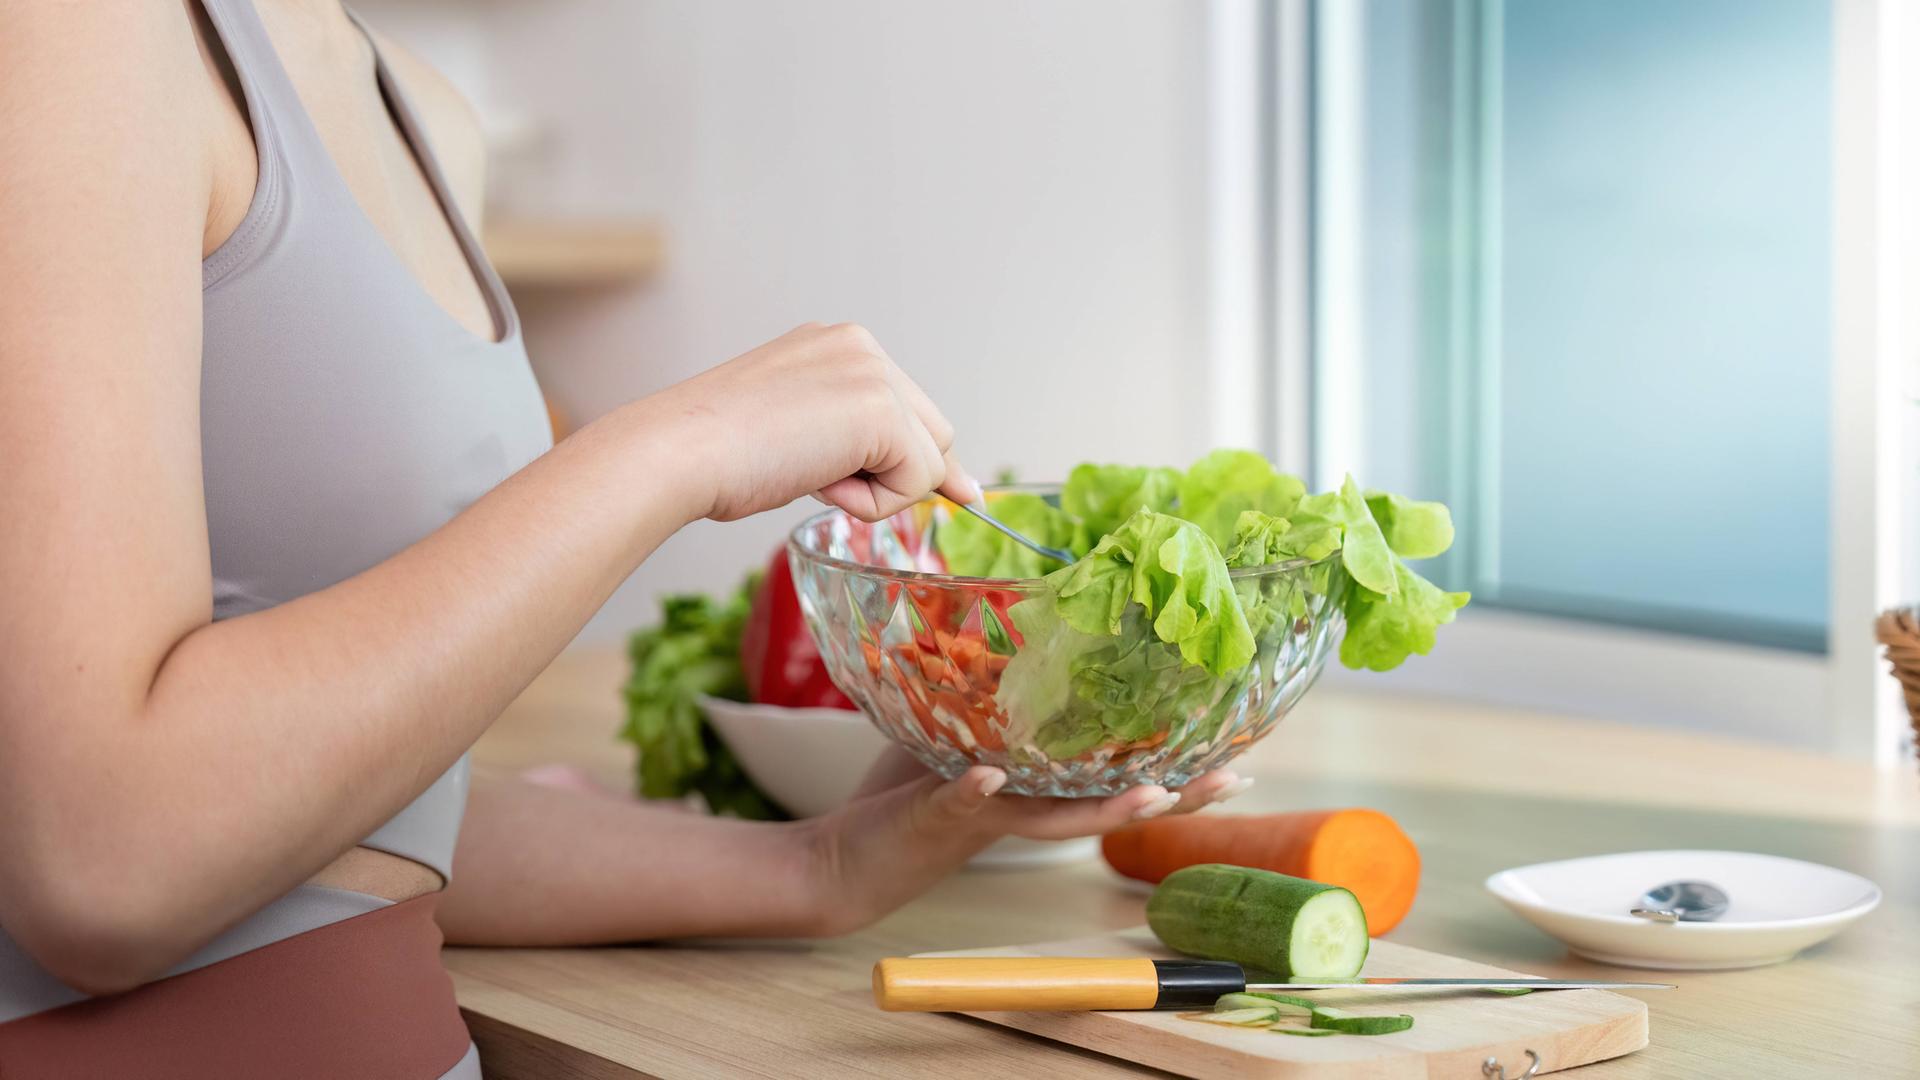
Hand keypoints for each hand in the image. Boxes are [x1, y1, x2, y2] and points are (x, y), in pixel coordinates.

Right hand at [653, 323, 978, 522]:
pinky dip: (872, 503)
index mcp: (837, 344)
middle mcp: (862, 346)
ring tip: (806, 472)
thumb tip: (942, 480)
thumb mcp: (799, 432)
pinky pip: (917, 482)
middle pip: (933, 431)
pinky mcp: (882, 411)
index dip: (903, 457)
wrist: (679, 451)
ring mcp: (874, 373)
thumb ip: (854, 439)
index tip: (904, 485)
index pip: (907, 408)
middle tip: (822, 478)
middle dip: (898, 473)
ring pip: (929, 461)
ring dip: (877, 490)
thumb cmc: (717, 455)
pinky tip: (816, 481)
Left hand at [797, 747, 1251, 935]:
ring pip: (1056, 818)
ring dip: (1105, 809)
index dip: (1176, 770)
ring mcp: (987, 818)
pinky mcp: (936, 818)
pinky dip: (974, 791)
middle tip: (1229, 778)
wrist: (845, 857)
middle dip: (1173, 794)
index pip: (1117, 780)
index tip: (1235, 753)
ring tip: (1150, 793)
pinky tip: (991, 777)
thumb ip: (993, 704)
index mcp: (1038, 791)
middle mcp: (1026, 811)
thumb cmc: (908, 794)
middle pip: (1111, 805)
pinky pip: (959, 804)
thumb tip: (1023, 639)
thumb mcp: (960, 737)